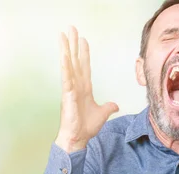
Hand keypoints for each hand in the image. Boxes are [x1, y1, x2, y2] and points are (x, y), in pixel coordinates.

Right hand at [55, 26, 118, 152]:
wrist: (78, 138)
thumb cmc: (85, 127)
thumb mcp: (102, 114)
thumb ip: (108, 107)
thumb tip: (115, 104)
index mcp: (84, 89)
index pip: (85, 67)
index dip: (84, 53)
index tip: (83, 40)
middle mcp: (76, 86)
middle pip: (75, 61)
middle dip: (73, 45)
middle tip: (71, 29)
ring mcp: (71, 89)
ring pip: (69, 65)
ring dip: (66, 49)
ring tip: (63, 35)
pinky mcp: (68, 96)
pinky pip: (67, 78)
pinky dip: (66, 67)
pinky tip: (64, 56)